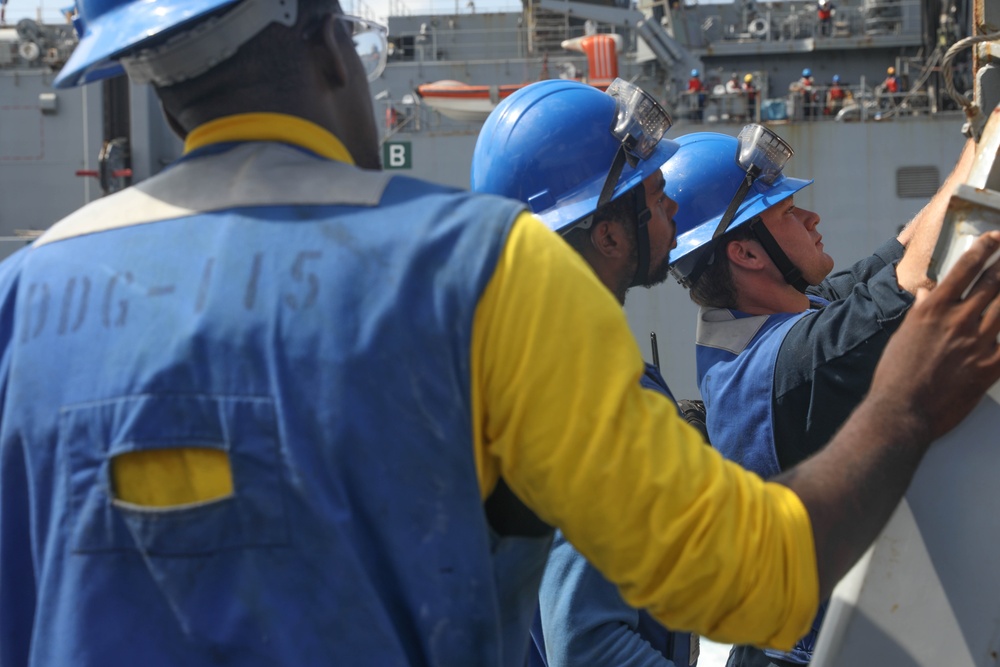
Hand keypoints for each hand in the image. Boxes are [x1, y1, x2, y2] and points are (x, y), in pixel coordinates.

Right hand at [870, 231, 999, 439]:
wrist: (902, 410)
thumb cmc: (896, 374)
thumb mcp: (903, 336)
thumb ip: (920, 313)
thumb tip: (927, 295)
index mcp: (934, 310)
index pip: (965, 269)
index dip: (984, 249)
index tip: (994, 238)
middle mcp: (959, 320)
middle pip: (994, 282)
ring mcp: (978, 342)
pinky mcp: (991, 366)